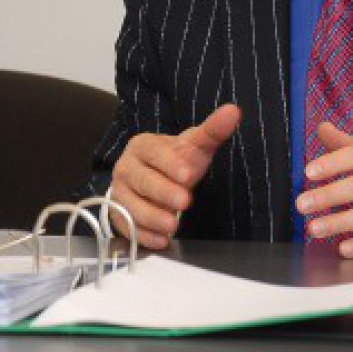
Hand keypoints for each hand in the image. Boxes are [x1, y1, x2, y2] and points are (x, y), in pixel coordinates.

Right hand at [109, 104, 240, 248]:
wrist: (154, 177)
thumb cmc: (175, 161)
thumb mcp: (194, 145)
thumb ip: (212, 130)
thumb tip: (233, 111)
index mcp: (143, 146)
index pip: (153, 152)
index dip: (169, 163)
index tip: (188, 175)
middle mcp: (126, 167)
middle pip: (141, 180)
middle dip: (162, 192)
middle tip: (185, 202)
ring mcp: (120, 192)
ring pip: (130, 205)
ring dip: (151, 217)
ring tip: (172, 226)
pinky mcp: (119, 215)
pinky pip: (127, 227)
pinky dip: (143, 235)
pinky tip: (161, 240)